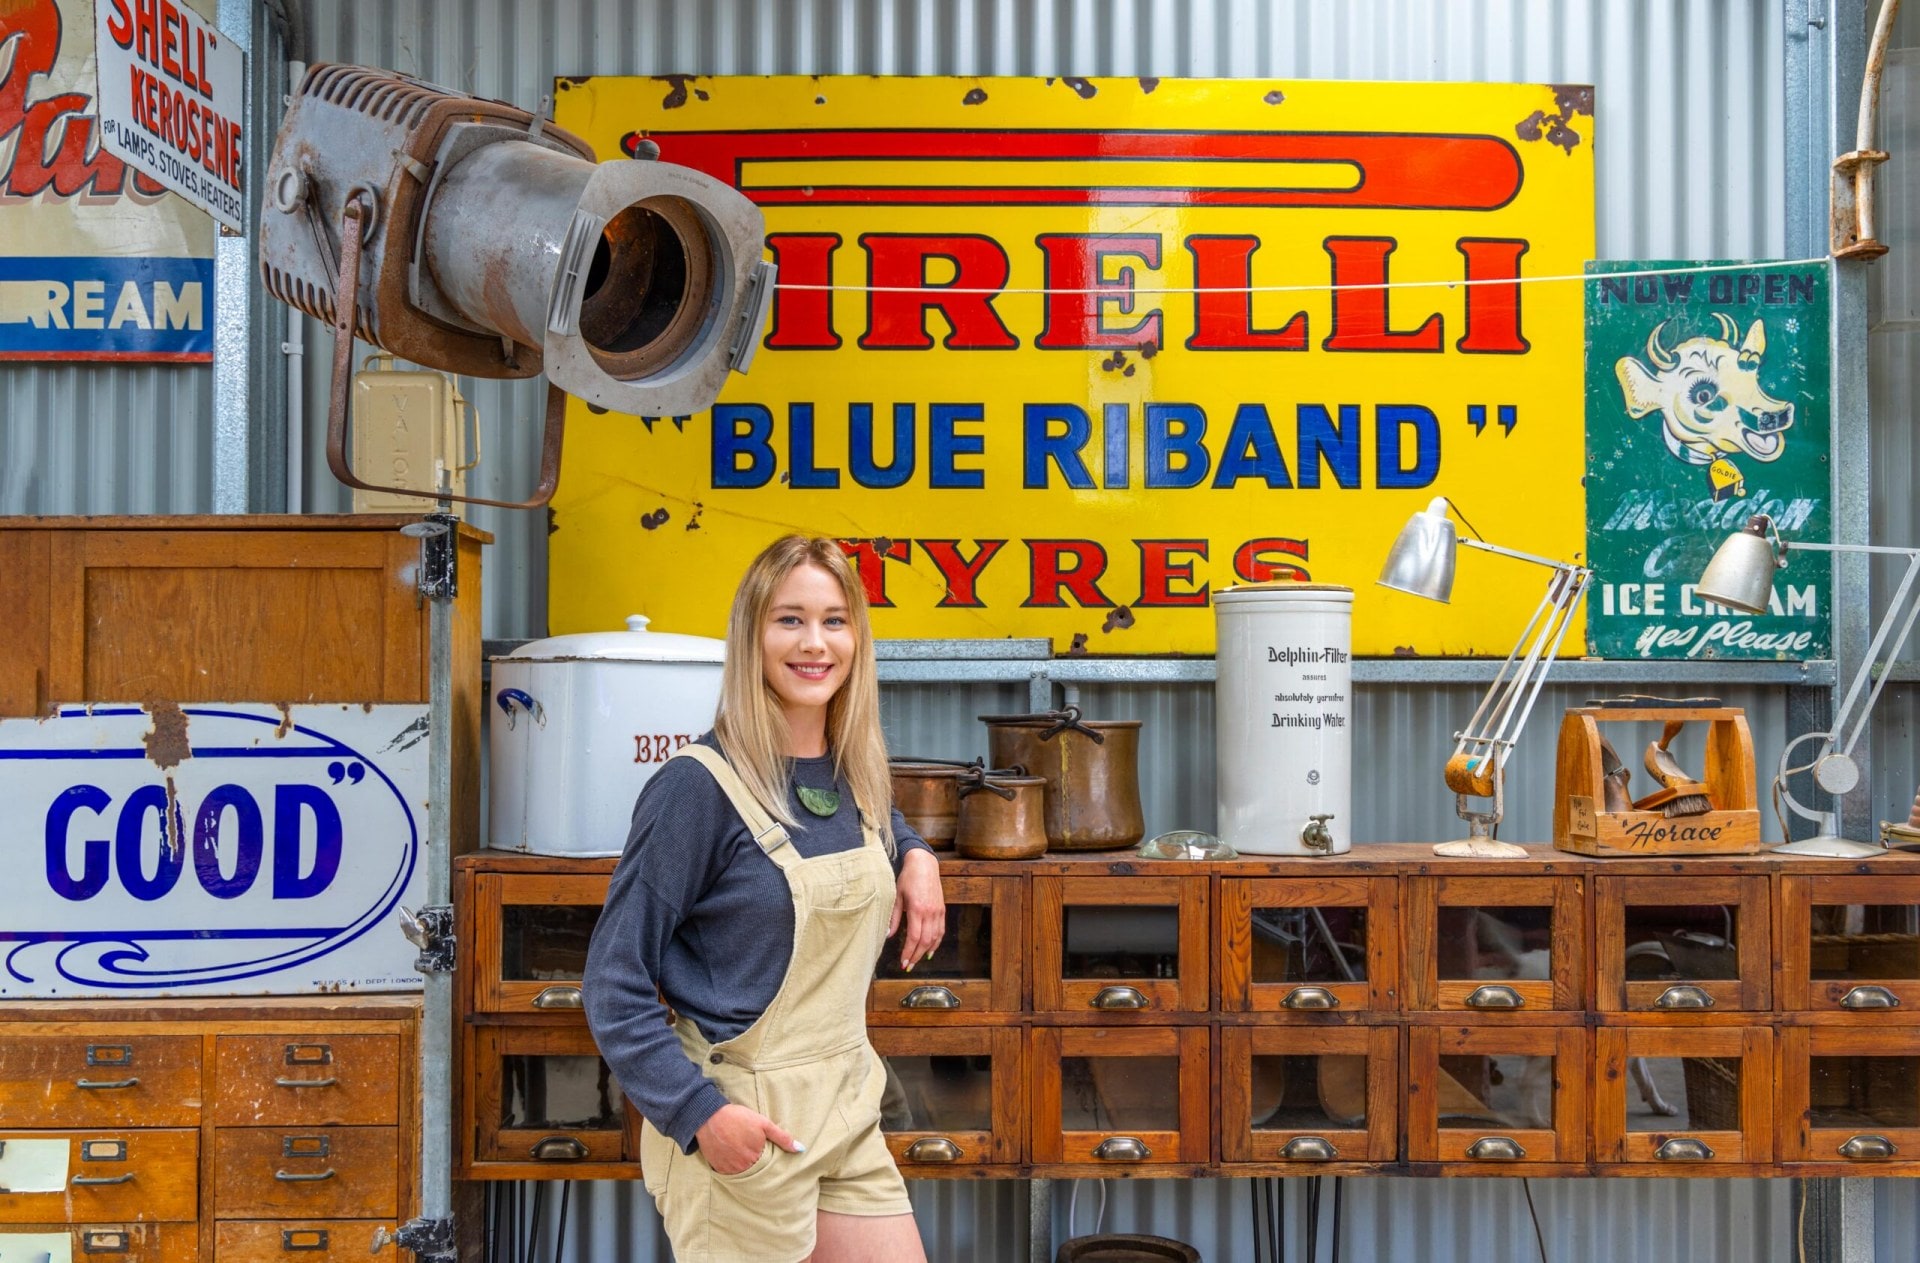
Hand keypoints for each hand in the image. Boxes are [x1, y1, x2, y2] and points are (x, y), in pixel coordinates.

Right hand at [695, 1103, 801, 1174]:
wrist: (709, 1116)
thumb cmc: (739, 1118)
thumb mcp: (763, 1123)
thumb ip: (782, 1138)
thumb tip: (800, 1149)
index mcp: (756, 1157)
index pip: (768, 1169)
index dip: (770, 1164)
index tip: (770, 1161)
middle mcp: (742, 1167)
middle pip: (755, 1173)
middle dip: (758, 1168)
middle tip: (755, 1157)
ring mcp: (729, 1169)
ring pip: (742, 1175)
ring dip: (745, 1169)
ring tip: (744, 1158)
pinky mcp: (717, 1168)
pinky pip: (729, 1174)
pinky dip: (733, 1169)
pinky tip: (734, 1159)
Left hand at [889, 847, 946, 970]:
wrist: (924, 864)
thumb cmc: (908, 878)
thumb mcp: (896, 895)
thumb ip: (894, 916)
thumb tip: (887, 935)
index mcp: (917, 909)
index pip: (914, 937)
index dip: (909, 952)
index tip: (903, 962)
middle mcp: (930, 912)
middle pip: (925, 941)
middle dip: (916, 956)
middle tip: (908, 966)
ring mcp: (938, 911)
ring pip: (935, 938)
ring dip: (926, 952)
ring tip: (917, 960)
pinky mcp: (942, 910)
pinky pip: (941, 930)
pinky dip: (936, 942)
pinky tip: (930, 950)